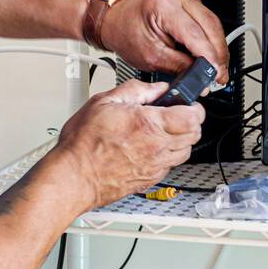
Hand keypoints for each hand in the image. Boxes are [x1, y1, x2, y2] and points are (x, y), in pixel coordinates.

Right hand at [53, 79, 205, 208]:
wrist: (73, 176)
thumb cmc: (83, 143)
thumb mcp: (105, 101)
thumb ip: (136, 90)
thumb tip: (156, 88)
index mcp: (150, 125)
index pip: (193, 117)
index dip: (194, 106)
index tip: (186, 102)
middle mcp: (157, 148)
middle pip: (194, 135)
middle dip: (191, 122)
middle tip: (177, 114)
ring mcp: (155, 166)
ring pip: (186, 152)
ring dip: (181, 139)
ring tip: (164, 131)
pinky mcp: (149, 180)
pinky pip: (170, 166)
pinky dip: (168, 155)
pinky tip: (152, 148)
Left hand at [99, 0, 229, 75]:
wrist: (116, 20)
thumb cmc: (126, 33)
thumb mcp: (150, 56)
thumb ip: (179, 66)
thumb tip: (200, 75)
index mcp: (163, 5)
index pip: (195, 34)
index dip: (209, 57)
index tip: (216, 74)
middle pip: (210, 25)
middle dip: (218, 54)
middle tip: (220, 75)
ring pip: (213, 22)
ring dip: (218, 47)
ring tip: (217, 68)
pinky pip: (207, 19)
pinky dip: (211, 38)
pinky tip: (210, 53)